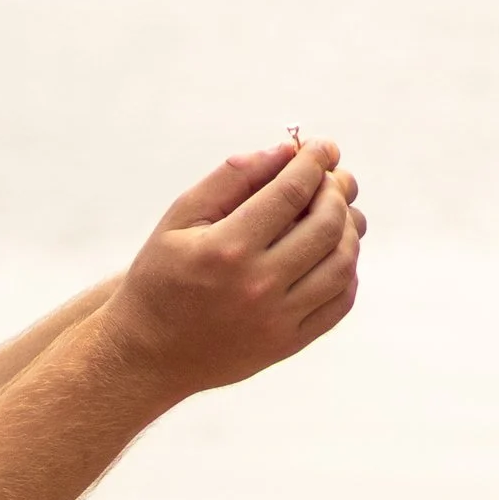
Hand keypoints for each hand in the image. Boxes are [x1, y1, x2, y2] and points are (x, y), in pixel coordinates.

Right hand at [101, 139, 363, 394]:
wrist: (149, 352)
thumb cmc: (161, 276)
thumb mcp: (181, 218)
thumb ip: (231, 178)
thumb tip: (284, 150)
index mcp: (226, 249)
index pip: (290, 193)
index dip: (313, 162)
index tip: (321, 147)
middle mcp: (257, 286)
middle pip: (325, 225)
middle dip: (336, 191)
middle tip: (332, 178)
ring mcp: (277, 320)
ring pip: (341, 264)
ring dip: (349, 228)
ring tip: (335, 212)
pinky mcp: (288, 344)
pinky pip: (339, 302)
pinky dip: (347, 269)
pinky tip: (333, 251)